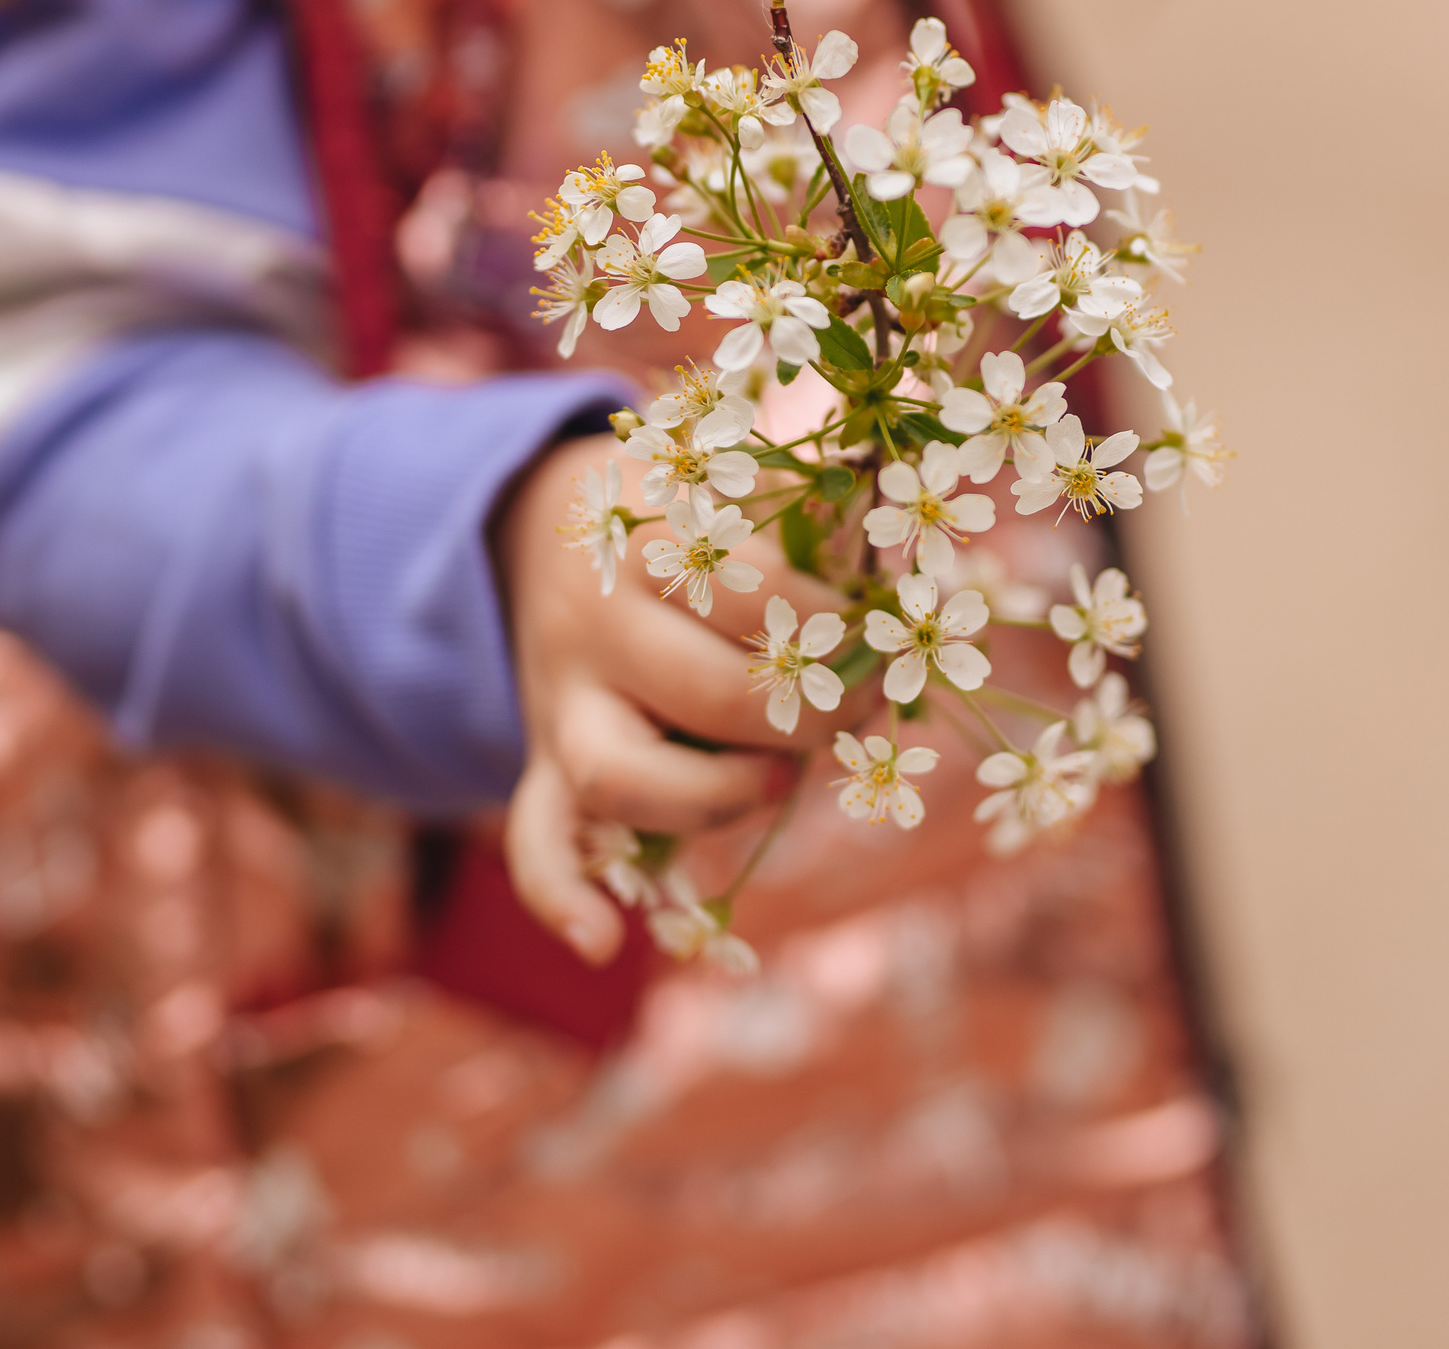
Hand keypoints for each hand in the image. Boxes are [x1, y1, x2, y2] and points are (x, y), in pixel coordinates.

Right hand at [495, 431, 849, 961]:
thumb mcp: (732, 502)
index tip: (883, 633)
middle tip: (865, 712)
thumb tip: (913, 590)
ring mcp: (562, 706)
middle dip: (806, 718)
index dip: (839, 626)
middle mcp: (595, 629)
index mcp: (649, 547)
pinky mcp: (545, 765)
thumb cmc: (682, 527)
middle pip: (705, 694)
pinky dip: (559, 898)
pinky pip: (535, 840)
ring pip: (619, 777)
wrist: (543, 534)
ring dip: (717, 798)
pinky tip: (603, 945)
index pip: (759, 595)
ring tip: (783, 784)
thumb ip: (809, 536)